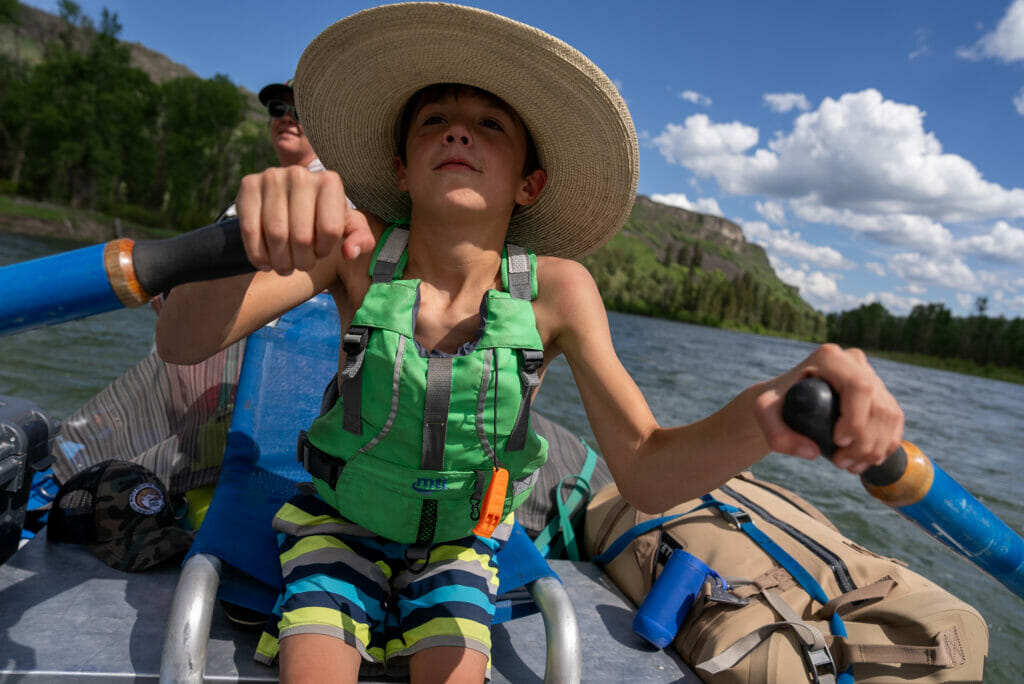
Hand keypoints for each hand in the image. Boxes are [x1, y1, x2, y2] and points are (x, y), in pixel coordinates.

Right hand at [236, 166, 374, 273]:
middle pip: (302, 237)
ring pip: (276, 235)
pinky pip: (250, 230)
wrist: (287, 200)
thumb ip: (360, 239)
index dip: (325, 250)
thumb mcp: (347, 226)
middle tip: (300, 266)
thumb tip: (349, 252)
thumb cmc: (322, 217)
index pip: (330, 230)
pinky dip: (258, 254)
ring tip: (284, 266)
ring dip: (280, 262)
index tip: (320, 252)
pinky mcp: (248, 184)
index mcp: (330, 181)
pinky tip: (265, 261)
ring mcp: (272, 177)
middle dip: (302, 262)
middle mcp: (301, 174)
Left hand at [753, 344, 903, 473]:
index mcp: (830, 357)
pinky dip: (886, 444)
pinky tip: (869, 460)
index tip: (838, 442)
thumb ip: (777, 435)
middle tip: (841, 463)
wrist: (785, 401)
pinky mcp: (879, 392)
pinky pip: (894, 420)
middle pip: (877, 404)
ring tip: (851, 466)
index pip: (858, 386)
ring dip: (876, 447)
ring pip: (889, 414)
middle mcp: (854, 361)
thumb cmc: (775, 403)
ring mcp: (870, 375)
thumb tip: (813, 452)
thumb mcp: (763, 415)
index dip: (856, 418)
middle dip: (865, 441)